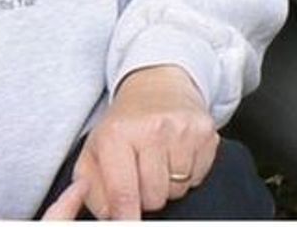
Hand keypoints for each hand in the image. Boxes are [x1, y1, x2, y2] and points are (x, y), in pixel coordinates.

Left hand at [48, 65, 216, 220]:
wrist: (156, 85)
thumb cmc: (124, 124)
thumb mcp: (94, 151)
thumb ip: (90, 188)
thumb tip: (109, 215)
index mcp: (117, 134)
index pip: (124, 194)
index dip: (126, 218)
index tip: (128, 223)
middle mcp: (152, 128)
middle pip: (154, 198)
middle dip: (146, 195)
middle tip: (141, 173)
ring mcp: (183, 128)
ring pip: (177, 190)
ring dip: (168, 184)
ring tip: (159, 161)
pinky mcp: (206, 131)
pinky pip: (198, 178)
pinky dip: (188, 174)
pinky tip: (177, 154)